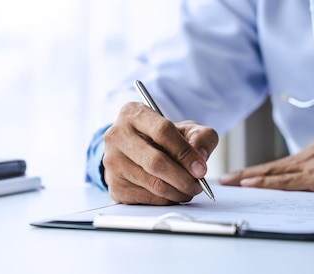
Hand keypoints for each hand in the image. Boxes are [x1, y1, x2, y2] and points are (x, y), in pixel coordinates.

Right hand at [102, 102, 218, 204]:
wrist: (135, 152)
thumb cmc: (162, 139)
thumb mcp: (186, 129)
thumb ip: (201, 137)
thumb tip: (201, 157)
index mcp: (133, 114)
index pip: (162, 131)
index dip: (185, 153)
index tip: (201, 168)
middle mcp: (117, 135)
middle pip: (155, 162)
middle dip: (183, 178)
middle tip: (197, 185)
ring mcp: (112, 161)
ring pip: (153, 183)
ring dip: (177, 192)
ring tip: (188, 190)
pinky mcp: (114, 184)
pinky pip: (147, 198)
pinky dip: (166, 200)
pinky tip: (172, 193)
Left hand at [219, 139, 313, 191]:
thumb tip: (306, 174)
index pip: (279, 163)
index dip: (258, 169)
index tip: (240, 174)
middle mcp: (309, 155)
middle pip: (270, 166)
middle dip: (245, 173)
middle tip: (225, 178)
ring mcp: (312, 164)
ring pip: (273, 172)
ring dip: (248, 177)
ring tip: (230, 182)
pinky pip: (287, 181)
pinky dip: (266, 182)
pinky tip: (251, 184)